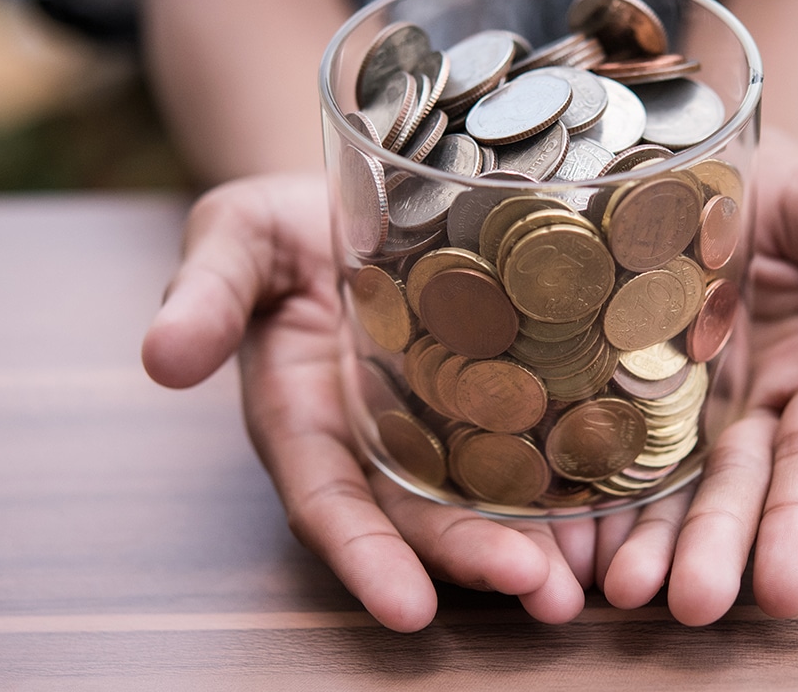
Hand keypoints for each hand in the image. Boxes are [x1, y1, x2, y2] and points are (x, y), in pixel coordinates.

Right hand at [142, 137, 797, 629]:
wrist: (375, 185)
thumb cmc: (291, 217)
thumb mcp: (239, 234)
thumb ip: (208, 290)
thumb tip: (158, 359)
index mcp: (310, 418)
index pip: (332, 499)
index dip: (365, 556)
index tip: (406, 611)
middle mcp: (384, 439)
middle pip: (427, 515)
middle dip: (477, 562)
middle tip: (543, 599)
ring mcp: (452, 422)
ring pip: (496, 495)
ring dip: (543, 543)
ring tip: (598, 580)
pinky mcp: (515, 392)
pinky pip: (549, 440)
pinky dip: (584, 477)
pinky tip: (638, 503)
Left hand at [556, 135, 797, 623]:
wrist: (694, 150)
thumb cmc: (780, 182)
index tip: (786, 588)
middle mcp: (750, 412)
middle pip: (736, 491)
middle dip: (715, 550)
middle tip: (688, 605)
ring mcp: (680, 410)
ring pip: (667, 488)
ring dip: (648, 544)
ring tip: (620, 591)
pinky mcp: (615, 393)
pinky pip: (602, 449)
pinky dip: (588, 498)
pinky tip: (564, 541)